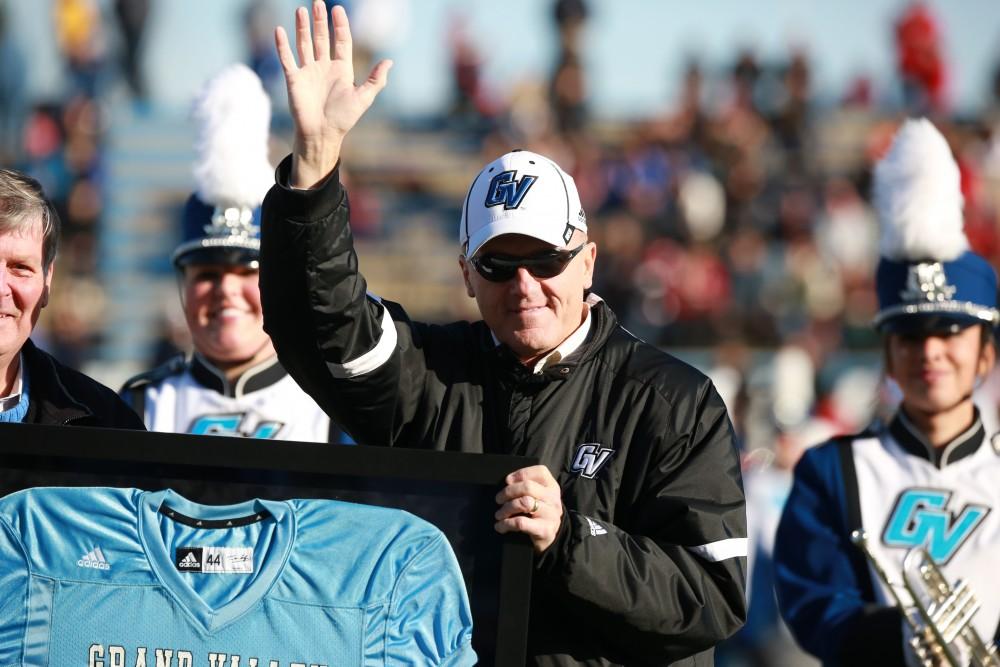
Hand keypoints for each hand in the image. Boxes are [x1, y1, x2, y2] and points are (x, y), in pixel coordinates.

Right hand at [274, 2, 391, 187]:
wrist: (323, 134)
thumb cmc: (344, 119)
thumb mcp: (364, 98)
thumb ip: (376, 80)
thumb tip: (389, 61)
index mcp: (341, 69)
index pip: (341, 41)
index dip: (340, 25)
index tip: (338, 9)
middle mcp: (324, 67)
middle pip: (321, 38)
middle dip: (320, 21)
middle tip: (319, 2)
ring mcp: (308, 71)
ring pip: (304, 43)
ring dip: (302, 27)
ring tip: (301, 10)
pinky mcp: (294, 79)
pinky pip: (287, 58)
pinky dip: (283, 45)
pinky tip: (280, 30)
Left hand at [495, 465, 563, 552]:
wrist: (549, 536)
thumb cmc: (538, 512)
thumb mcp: (539, 496)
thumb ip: (527, 486)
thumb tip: (508, 481)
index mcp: (552, 487)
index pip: (540, 472)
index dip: (521, 474)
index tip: (508, 480)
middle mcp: (553, 499)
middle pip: (528, 487)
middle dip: (508, 492)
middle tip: (498, 499)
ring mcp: (550, 515)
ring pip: (524, 503)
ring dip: (506, 508)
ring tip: (499, 514)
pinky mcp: (545, 530)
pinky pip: (521, 522)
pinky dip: (506, 523)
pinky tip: (500, 526)